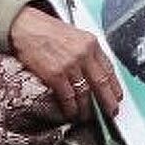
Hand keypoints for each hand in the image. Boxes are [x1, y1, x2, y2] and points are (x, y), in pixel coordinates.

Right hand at [9, 6, 122, 121]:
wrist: (26, 28)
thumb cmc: (48, 31)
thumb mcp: (76, 36)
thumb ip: (87, 52)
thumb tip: (94, 71)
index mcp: (91, 43)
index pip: (109, 68)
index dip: (114, 85)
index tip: (117, 96)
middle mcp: (84, 54)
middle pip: (101, 82)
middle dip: (108, 100)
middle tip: (111, 111)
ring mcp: (70, 65)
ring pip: (85, 92)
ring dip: (87, 108)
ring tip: (87, 116)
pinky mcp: (55, 74)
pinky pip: (67, 96)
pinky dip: (71, 108)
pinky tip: (72, 113)